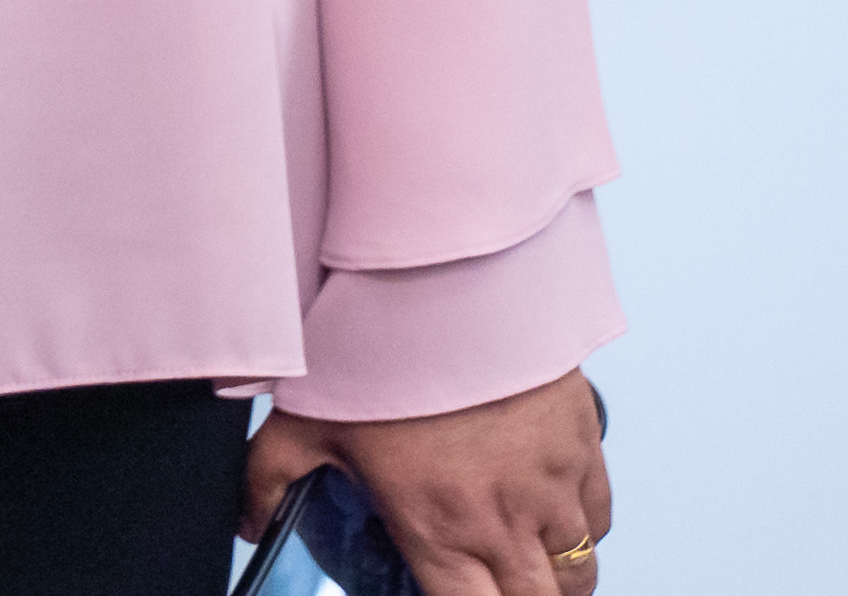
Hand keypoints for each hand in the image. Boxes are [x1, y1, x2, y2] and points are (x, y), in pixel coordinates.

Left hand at [249, 369, 609, 595]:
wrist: (446, 283)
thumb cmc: (372, 351)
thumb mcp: (304, 420)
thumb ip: (270, 480)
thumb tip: (248, 523)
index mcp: (437, 530)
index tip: (454, 593)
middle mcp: (503, 523)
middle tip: (495, 586)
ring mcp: (551, 489)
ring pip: (578, 574)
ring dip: (555, 580)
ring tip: (528, 568)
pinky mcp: (583, 449)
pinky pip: (600, 517)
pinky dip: (582, 528)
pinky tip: (553, 516)